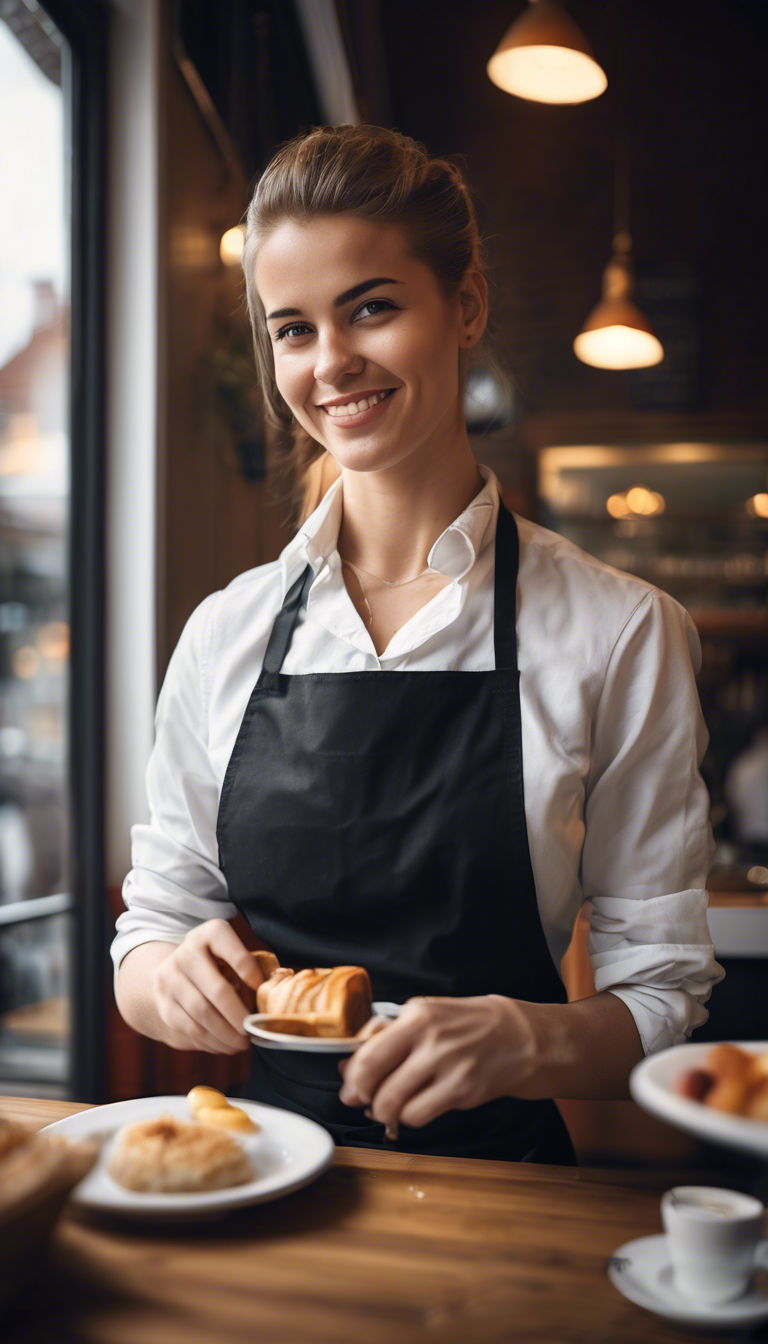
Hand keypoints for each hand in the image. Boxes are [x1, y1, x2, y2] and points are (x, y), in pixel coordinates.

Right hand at [151, 919, 265, 1053]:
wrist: (173, 970)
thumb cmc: (216, 963)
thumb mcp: (230, 953)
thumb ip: (250, 968)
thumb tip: (271, 993)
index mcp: (209, 934)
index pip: (232, 950)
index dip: (250, 972)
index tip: (262, 991)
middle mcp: (185, 953)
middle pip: (217, 990)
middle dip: (239, 1016)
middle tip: (252, 1030)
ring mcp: (170, 979)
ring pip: (201, 1014)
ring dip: (225, 1034)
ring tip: (241, 1043)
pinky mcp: (164, 1004)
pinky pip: (189, 1028)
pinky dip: (210, 1041)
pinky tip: (224, 1045)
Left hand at [338, 995, 535, 1130]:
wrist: (520, 1036)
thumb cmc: (469, 1025)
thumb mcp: (429, 1014)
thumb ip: (391, 1035)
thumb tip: (351, 1064)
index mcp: (417, 1015)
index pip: (367, 1052)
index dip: (352, 1077)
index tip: (351, 1086)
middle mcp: (430, 1038)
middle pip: (373, 1080)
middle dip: (363, 1098)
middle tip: (367, 1101)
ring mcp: (447, 1065)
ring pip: (393, 1104)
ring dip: (387, 1112)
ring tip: (394, 1106)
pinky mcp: (462, 1090)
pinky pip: (418, 1115)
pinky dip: (411, 1117)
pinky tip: (418, 1107)